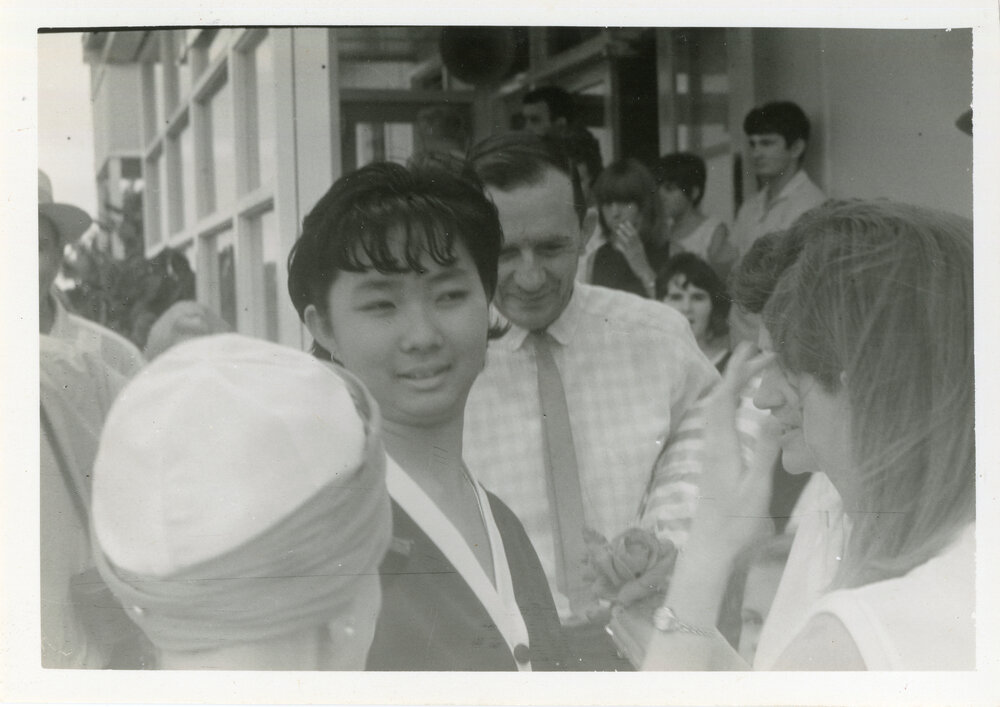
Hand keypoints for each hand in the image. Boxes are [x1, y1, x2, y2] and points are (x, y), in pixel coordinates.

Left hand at [611, 221, 654, 288]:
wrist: (645, 271)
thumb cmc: (642, 263)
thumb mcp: (639, 254)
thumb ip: (634, 248)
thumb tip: (630, 243)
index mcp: (640, 246)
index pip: (635, 234)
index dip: (631, 228)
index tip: (627, 222)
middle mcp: (637, 247)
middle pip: (631, 236)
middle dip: (626, 229)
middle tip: (621, 223)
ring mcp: (634, 251)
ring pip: (628, 241)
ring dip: (622, 235)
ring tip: (618, 230)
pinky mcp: (630, 257)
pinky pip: (624, 250)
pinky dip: (620, 245)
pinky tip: (615, 242)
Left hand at [695, 342, 780, 552]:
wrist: (713, 552)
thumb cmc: (736, 524)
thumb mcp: (757, 487)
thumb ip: (766, 450)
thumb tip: (775, 414)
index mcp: (721, 446)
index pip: (726, 398)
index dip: (739, 371)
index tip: (754, 350)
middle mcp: (713, 445)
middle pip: (721, 398)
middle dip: (738, 372)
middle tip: (759, 351)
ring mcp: (712, 454)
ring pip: (719, 410)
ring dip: (735, 387)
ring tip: (755, 372)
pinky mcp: (716, 464)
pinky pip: (722, 423)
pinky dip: (734, 406)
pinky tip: (745, 409)